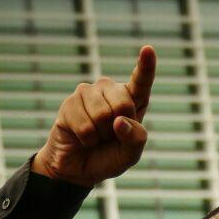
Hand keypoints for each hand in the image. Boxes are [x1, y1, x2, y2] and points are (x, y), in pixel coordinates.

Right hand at [31, 46, 156, 186]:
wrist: (78, 168)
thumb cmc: (108, 157)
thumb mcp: (130, 155)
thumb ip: (135, 139)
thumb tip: (119, 121)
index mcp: (131, 100)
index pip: (141, 82)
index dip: (145, 67)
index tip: (148, 49)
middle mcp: (110, 90)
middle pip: (123, 104)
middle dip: (118, 128)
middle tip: (109, 136)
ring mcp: (89, 93)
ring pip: (102, 115)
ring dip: (100, 135)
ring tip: (95, 137)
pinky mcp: (70, 102)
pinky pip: (85, 125)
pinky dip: (86, 139)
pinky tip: (81, 137)